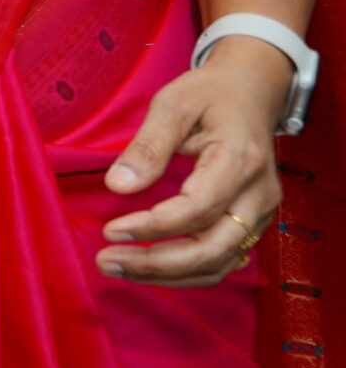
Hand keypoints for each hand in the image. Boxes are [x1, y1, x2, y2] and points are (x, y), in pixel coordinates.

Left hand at [98, 39, 288, 285]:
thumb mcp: (172, 105)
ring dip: (168, 274)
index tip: (111, 230)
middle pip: (213, 248)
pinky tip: (150, 268)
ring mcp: (261, 213)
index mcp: (240, 160)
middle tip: (107, 261)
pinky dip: (187, 272)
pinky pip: (224, 259)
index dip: (153, 226)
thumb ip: (147, 146)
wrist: (250, 93)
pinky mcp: (253, 223)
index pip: (197, 208)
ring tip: (119, 268)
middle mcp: (258, 194)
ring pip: (220, 263)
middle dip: (157, 264)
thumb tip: (117, 186)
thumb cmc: (208, 95)